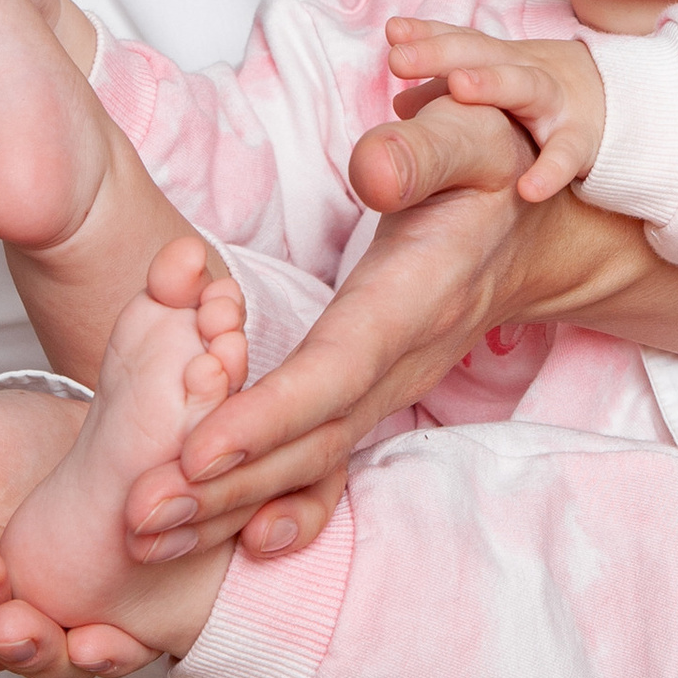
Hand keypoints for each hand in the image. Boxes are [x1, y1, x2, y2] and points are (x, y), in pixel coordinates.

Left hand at [125, 93, 677, 557]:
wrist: (536, 227)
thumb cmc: (491, 168)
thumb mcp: (471, 137)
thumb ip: (421, 149)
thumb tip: (372, 168)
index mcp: (416, 296)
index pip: (340, 367)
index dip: (271, 414)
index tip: (198, 452)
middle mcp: (405, 357)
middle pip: (314, 439)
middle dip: (229, 485)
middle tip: (140, 515)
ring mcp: (392, 387)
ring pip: (312, 461)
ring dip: (231, 504)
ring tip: (148, 532)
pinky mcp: (375, 398)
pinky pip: (327, 463)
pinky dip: (277, 505)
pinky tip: (224, 540)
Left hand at [385, 18, 605, 201]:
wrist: (620, 101)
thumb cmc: (541, 93)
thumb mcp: (499, 82)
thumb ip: (449, 87)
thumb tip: (398, 101)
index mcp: (500, 60)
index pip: (461, 41)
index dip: (426, 36)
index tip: (392, 32)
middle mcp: (524, 71)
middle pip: (481, 54)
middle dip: (441, 53)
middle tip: (398, 58)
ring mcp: (555, 100)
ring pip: (524, 85)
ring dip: (492, 84)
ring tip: (457, 89)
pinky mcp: (581, 137)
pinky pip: (566, 153)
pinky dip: (550, 169)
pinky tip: (528, 189)